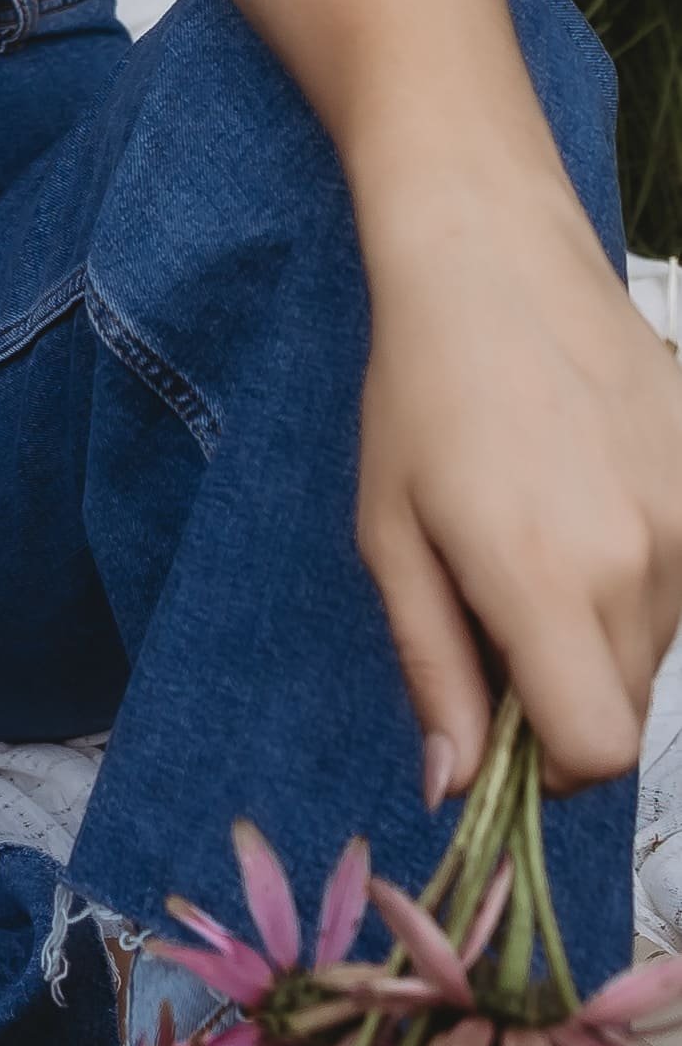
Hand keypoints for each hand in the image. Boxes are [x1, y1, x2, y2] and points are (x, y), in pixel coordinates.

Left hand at [358, 182, 681, 795]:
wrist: (492, 258)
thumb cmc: (420, 394)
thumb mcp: (390, 534)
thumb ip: (434, 669)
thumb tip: (456, 787)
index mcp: (547, 581)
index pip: (599, 751)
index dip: (552, 761)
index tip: (507, 718)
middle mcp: (642, 560)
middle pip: (627, 703)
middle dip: (567, 686)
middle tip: (503, 600)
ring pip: (661, 643)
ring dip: (607, 625)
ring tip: (544, 525)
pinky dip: (644, 567)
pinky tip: (589, 494)